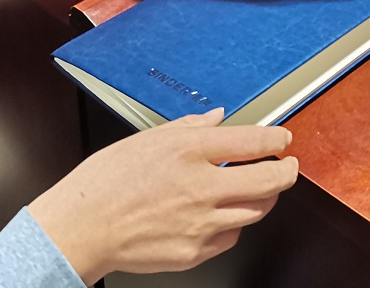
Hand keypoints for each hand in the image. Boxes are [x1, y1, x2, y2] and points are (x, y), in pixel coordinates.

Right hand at [30, 109, 297, 284]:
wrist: (82, 227)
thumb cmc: (105, 182)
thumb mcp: (146, 139)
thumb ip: (190, 127)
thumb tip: (218, 118)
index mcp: (188, 151)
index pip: (251, 142)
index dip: (276, 139)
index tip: (282, 139)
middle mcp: (200, 187)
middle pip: (269, 181)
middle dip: (286, 172)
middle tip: (288, 166)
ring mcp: (200, 223)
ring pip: (256, 212)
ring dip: (265, 198)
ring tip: (261, 189)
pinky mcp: (195, 252)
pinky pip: (231, 236)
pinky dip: (234, 224)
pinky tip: (223, 214)